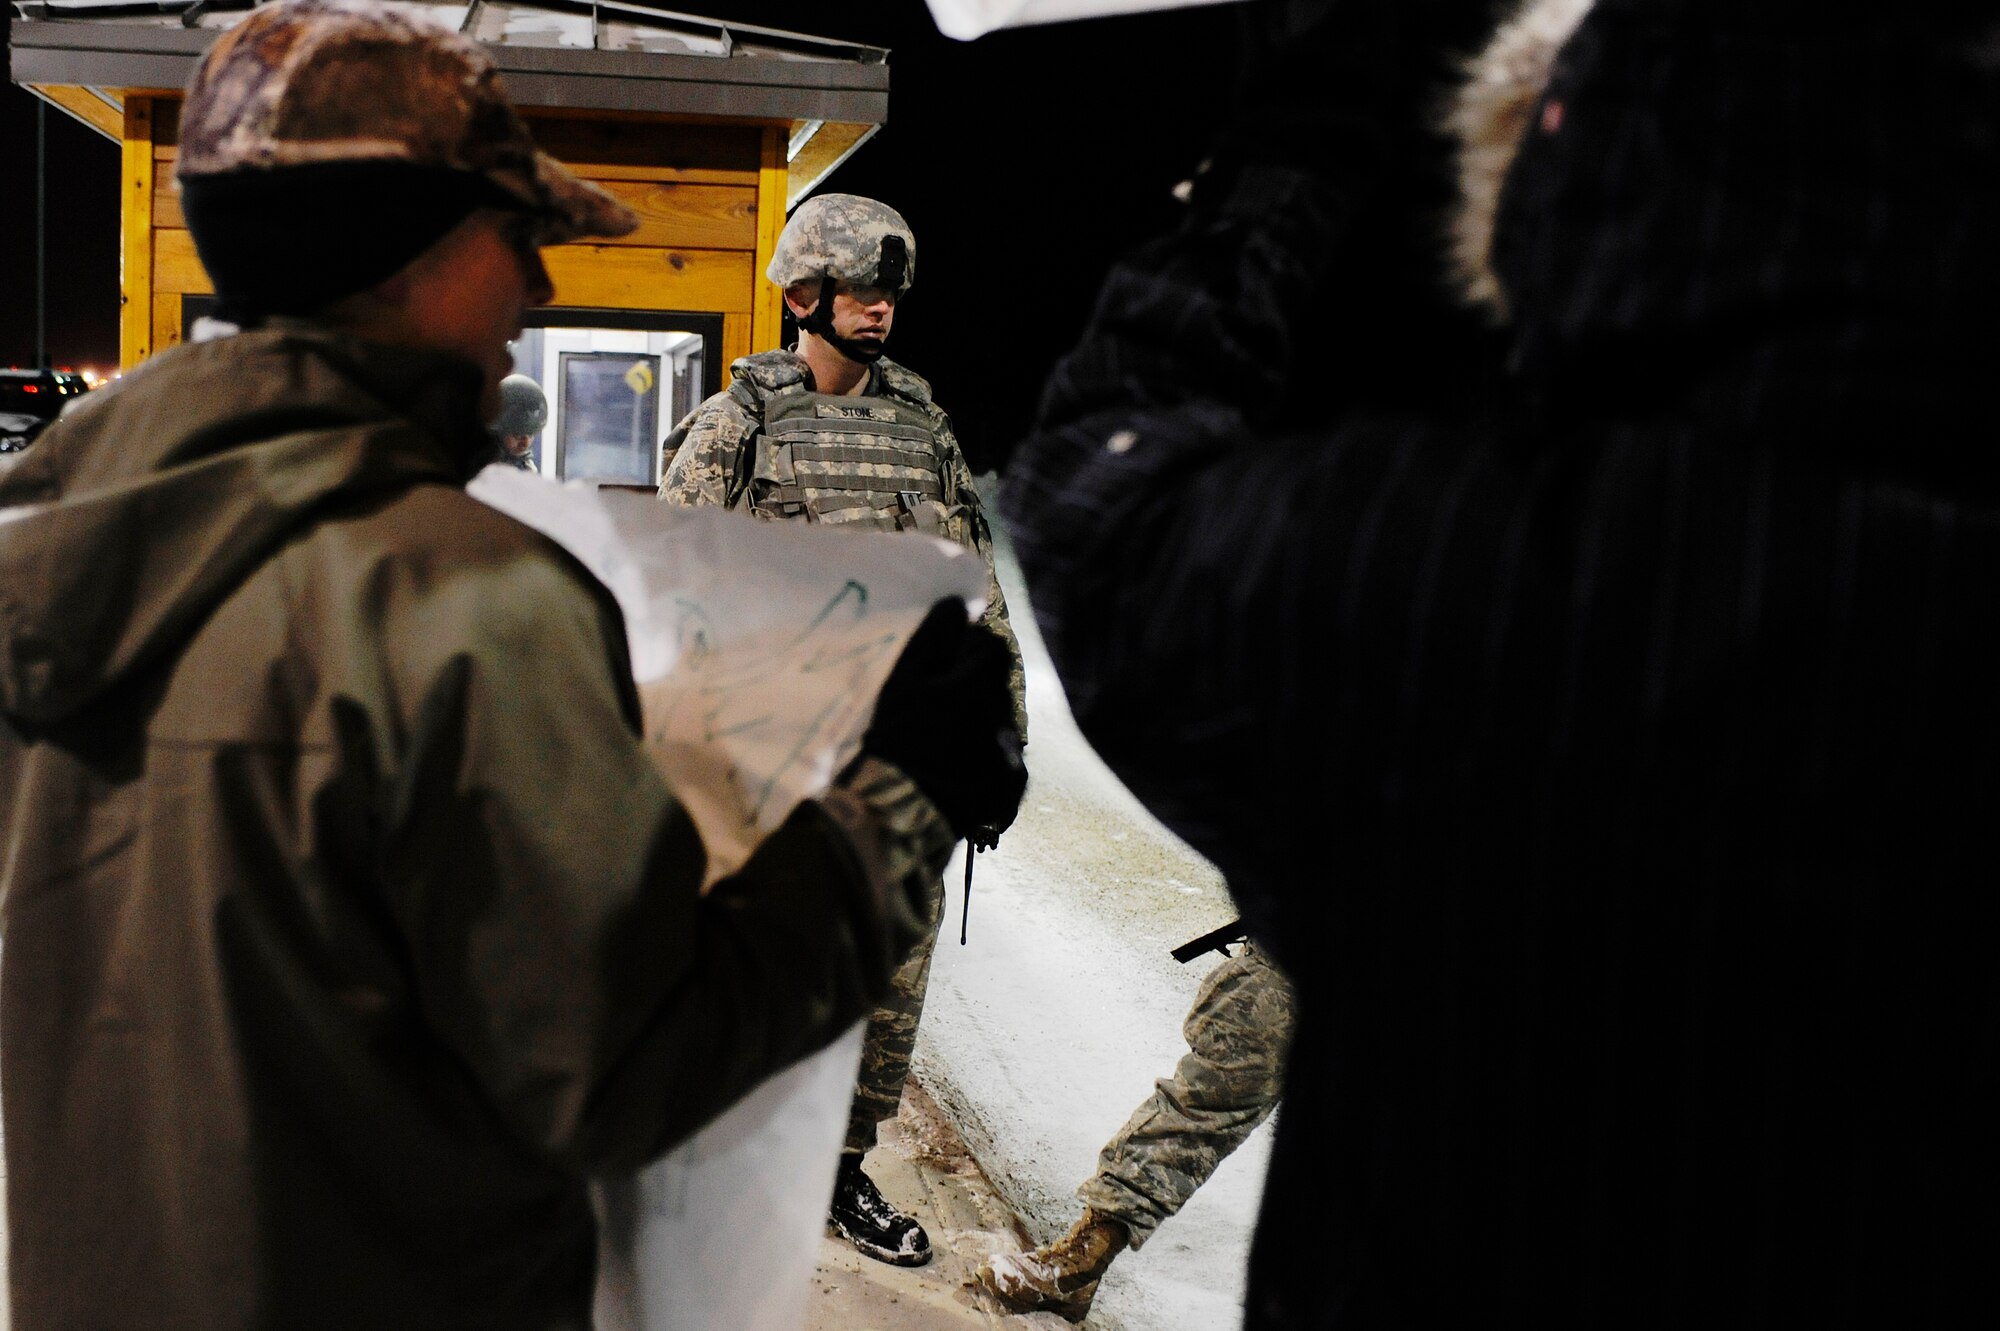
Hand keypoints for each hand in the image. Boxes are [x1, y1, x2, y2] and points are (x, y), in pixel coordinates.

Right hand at [862, 600, 1026, 838]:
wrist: (897, 818)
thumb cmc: (893, 744)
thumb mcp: (902, 685)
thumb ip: (932, 641)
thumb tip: (958, 604)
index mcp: (979, 688)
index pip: (991, 647)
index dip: (970, 649)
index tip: (946, 663)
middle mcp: (1004, 718)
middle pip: (997, 687)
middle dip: (973, 690)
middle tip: (937, 707)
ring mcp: (1011, 757)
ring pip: (1000, 724)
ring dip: (979, 725)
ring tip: (942, 745)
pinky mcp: (1011, 789)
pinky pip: (1004, 761)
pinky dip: (985, 760)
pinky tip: (956, 771)